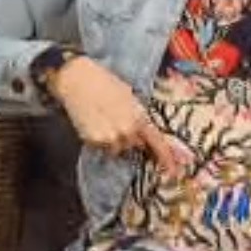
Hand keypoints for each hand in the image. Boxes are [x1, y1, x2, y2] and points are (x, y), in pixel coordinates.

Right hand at [49, 55, 187, 173]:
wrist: (77, 78)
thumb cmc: (104, 81)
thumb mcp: (129, 95)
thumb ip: (137, 115)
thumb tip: (141, 130)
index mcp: (139, 118)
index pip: (157, 142)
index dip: (166, 158)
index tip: (173, 171)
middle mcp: (127, 132)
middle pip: (134, 144)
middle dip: (129, 136)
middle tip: (117, 119)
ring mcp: (109, 138)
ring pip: (116, 147)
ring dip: (113, 138)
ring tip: (102, 118)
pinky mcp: (93, 141)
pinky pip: (101, 145)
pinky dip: (99, 138)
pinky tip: (93, 121)